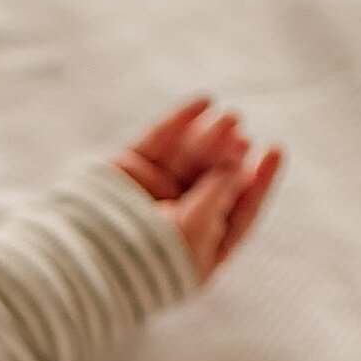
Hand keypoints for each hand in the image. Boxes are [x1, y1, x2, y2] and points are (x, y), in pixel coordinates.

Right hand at [113, 97, 281, 282]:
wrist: (86, 256)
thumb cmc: (147, 257)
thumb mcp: (195, 230)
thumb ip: (217, 195)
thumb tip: (234, 166)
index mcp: (202, 245)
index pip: (239, 210)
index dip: (259, 179)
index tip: (273, 148)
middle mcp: (180, 219)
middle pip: (215, 178)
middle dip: (230, 153)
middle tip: (239, 132)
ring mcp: (154, 194)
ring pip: (190, 157)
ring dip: (211, 135)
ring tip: (227, 117)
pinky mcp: (131, 172)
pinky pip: (160, 142)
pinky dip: (180, 122)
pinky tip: (201, 103)